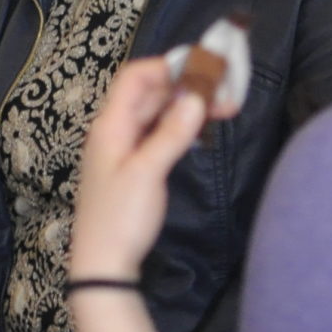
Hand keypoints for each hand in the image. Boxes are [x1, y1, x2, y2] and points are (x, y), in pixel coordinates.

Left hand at [69, 57, 220, 282]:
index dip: (169, 66)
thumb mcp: (148, 173)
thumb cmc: (120, 218)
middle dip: (187, 86)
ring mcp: (122, 149)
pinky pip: (157, 134)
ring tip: (225, 108)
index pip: (136, 77)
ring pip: (156, 114)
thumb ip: (171, 133)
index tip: (205, 68)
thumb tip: (196, 98)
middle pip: (150, 94)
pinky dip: (179, 127)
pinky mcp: (133, 167)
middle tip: (228, 91)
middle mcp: (114, 132)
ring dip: (187, 107)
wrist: (103, 265)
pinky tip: (201, 129)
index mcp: (110, 126)